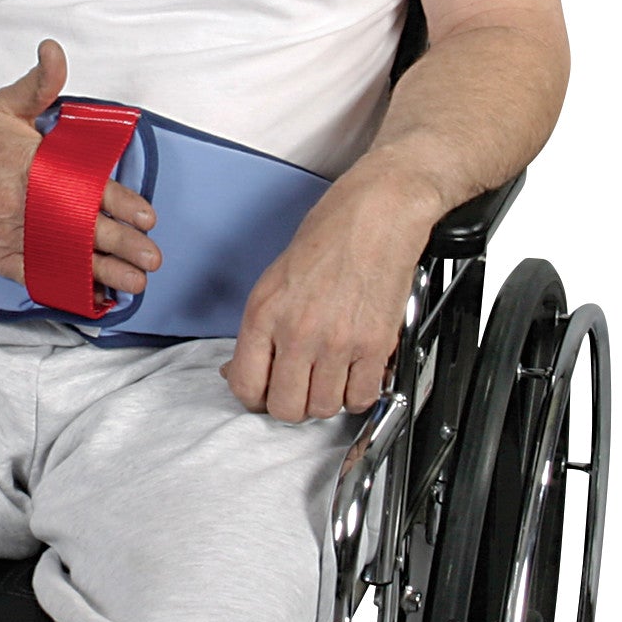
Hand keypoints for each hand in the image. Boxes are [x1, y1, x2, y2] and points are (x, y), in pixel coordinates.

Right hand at [0, 39, 160, 296]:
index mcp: (27, 164)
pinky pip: (34, 274)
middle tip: (151, 257)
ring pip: (61, 256)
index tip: (146, 217)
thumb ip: (39, 84)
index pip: (83, 188)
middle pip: (78, 228)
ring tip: (133, 283)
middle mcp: (18, 203)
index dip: (119, 205)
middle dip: (120, 246)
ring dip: (101, 272)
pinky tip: (90, 294)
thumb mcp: (2, 105)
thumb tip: (55, 51)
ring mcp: (5, 233)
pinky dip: (63, 284)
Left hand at [221, 172, 434, 421]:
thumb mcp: (274, 278)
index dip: (254, 398)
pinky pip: (362, 397)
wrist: (378, 213)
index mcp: (264, 312)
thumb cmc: (330, 233)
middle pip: (286, 407)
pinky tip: (354, 376)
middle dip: (290, 404)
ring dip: (325, 400)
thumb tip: (243, 366)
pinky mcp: (375, 345)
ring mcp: (337, 341)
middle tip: (298, 388)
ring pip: (324, 408)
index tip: (263, 394)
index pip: (246, 385)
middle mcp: (297, 331)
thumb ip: (260, 327)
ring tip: (328, 378)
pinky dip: (358, 394)